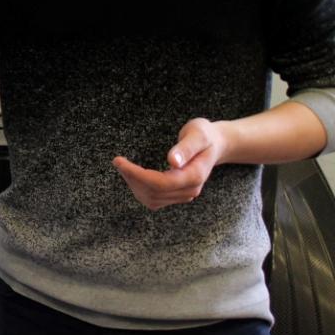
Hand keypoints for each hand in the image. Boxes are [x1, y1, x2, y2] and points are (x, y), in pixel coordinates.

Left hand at [112, 118, 228, 209]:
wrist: (215, 144)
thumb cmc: (205, 136)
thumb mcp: (198, 134)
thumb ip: (186, 148)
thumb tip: (172, 162)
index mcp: (195, 176)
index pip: (160, 183)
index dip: (137, 174)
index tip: (119, 161)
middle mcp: (190, 189)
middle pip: (153, 192)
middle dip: (132, 178)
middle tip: (119, 161)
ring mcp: (184, 194)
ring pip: (152, 199)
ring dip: (134, 184)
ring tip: (124, 167)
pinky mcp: (177, 195)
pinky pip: (154, 199)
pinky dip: (140, 189)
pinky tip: (133, 176)